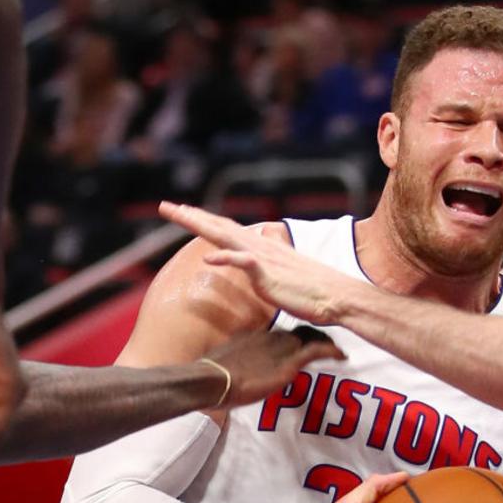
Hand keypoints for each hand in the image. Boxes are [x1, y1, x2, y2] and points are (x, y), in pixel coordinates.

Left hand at [159, 201, 364, 324]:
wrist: (336, 297)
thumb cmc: (314, 289)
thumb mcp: (287, 271)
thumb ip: (272, 260)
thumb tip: (265, 249)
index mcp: (262, 247)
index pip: (227, 229)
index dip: (204, 220)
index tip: (183, 212)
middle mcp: (260, 247)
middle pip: (220, 227)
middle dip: (191, 216)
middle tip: (166, 206)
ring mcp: (264, 258)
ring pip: (226, 237)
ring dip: (201, 225)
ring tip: (179, 215)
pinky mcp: (269, 273)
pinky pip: (244, 263)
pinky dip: (226, 258)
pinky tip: (208, 257)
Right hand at [205, 326, 345, 407]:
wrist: (211, 379)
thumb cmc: (210, 377)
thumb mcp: (223, 366)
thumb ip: (233, 366)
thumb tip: (229, 375)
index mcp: (255, 337)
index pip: (281, 333)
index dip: (294, 337)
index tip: (303, 341)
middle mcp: (271, 337)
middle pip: (299, 332)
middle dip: (314, 337)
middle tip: (326, 344)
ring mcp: (281, 348)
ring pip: (311, 337)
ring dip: (325, 342)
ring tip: (336, 350)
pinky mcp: (289, 362)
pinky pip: (316, 351)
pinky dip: (331, 351)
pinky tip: (341, 356)